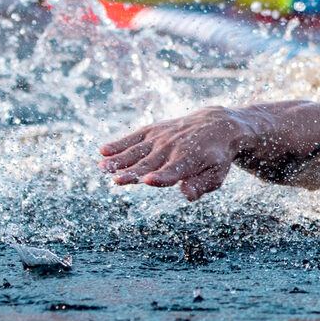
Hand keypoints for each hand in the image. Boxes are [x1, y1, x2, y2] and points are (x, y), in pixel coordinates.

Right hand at [100, 106, 243, 199]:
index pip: (173, 171)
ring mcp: (161, 138)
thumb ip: (202, 185)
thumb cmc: (216, 157)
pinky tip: (103, 150)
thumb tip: (187, 196)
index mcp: (189, 160)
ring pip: (137, 151)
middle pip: (149, 164)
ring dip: (119, 159)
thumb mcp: (217, 174)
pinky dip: (119, 143)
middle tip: (116, 180)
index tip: (148, 181)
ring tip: (102, 167)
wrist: (217, 125)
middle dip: (133, 172)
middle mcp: (172, 148)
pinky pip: (134, 137)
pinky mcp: (153, 131)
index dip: (161, 177)